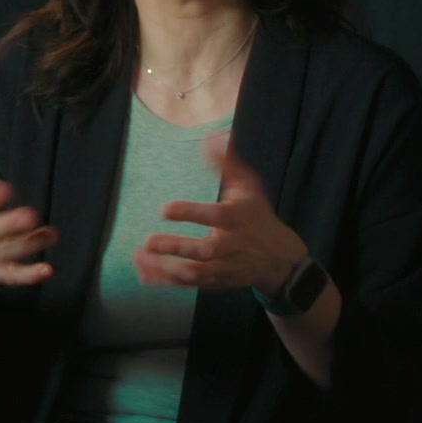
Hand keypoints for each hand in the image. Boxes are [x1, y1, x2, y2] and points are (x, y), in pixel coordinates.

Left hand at [134, 130, 307, 291]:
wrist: (281, 260)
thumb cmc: (258, 217)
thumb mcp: (248, 188)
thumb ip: (227, 164)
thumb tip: (211, 137)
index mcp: (237, 218)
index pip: (214, 216)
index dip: (189, 212)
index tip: (165, 209)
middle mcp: (230, 245)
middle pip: (204, 250)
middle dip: (176, 247)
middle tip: (149, 241)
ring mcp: (223, 266)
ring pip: (194, 272)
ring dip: (165, 268)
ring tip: (140, 257)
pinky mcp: (215, 282)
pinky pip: (189, 284)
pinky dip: (165, 281)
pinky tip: (144, 272)